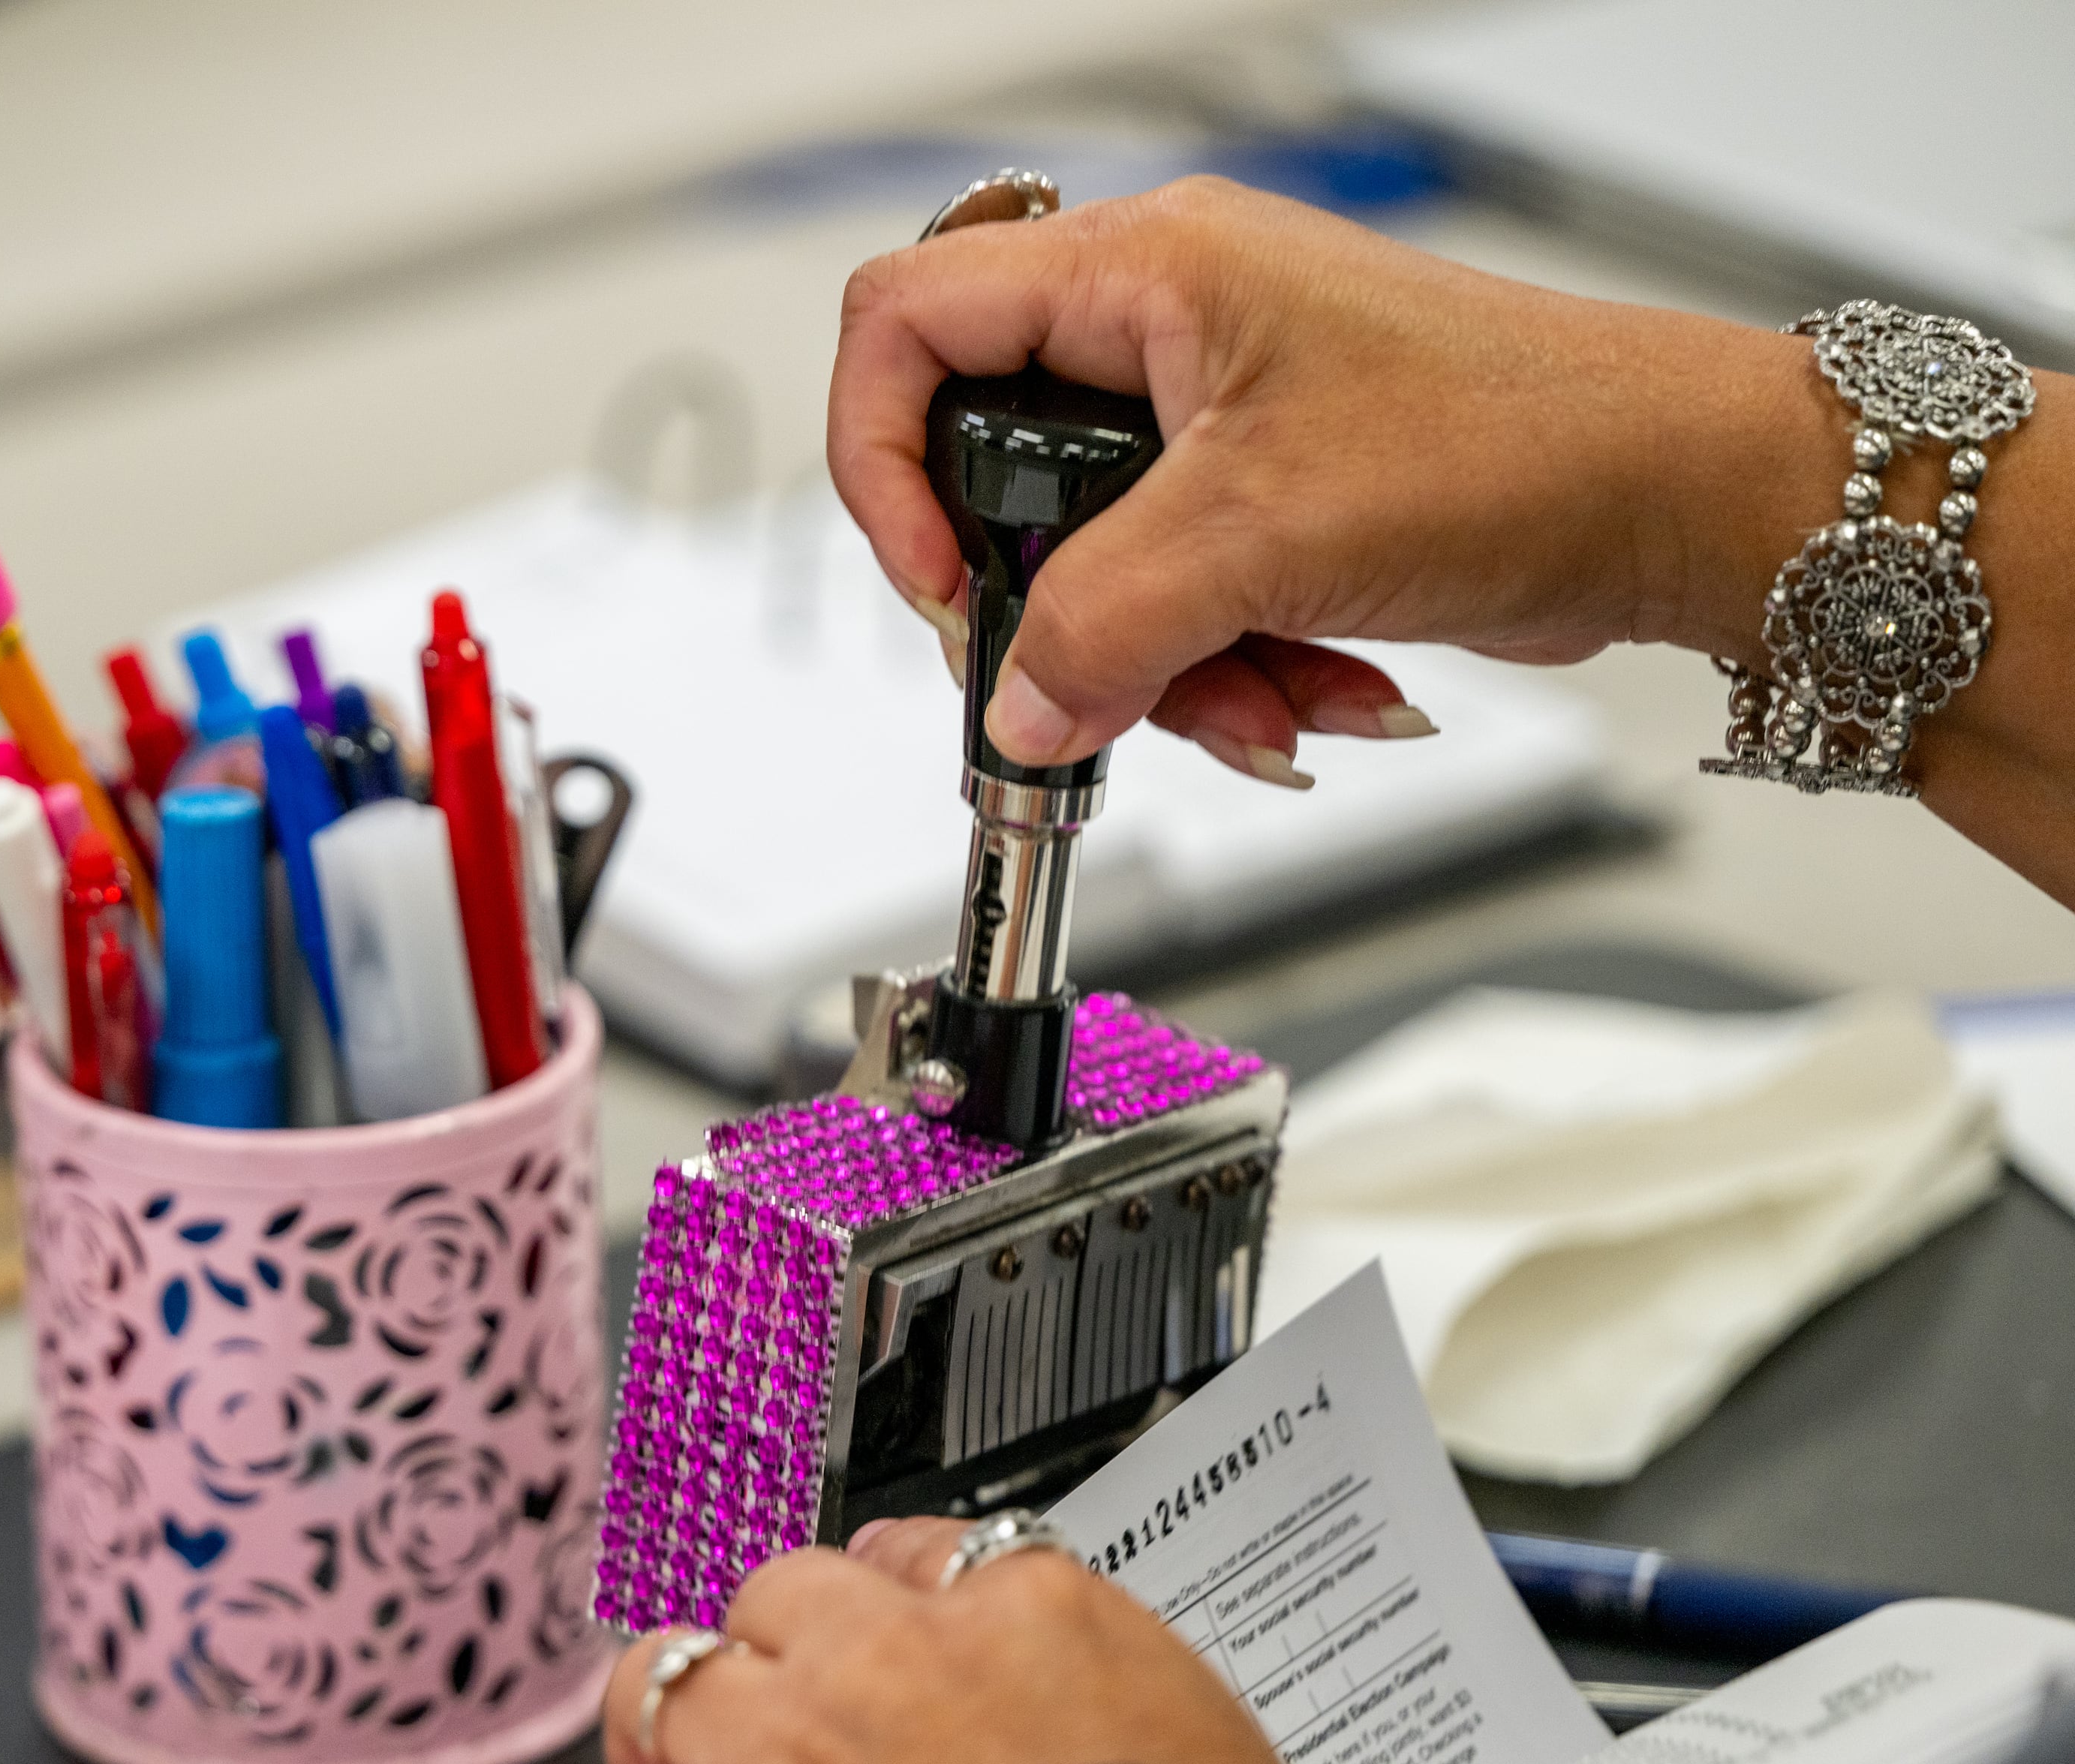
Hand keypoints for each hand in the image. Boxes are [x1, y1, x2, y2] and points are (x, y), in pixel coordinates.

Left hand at [497, 1518, 1306, 1763]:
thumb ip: (1144, 1738)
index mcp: (1027, 1618)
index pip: (921, 1559)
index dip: (885, 1606)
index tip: (882, 1644)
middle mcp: (885, 1661)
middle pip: (779, 1600)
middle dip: (771, 1655)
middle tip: (777, 1727)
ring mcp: (777, 1760)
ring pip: (660, 1681)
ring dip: (657, 1727)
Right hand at [828, 176, 1827, 786]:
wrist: (1669, 498)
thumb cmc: (1520, 439)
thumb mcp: (1262, 538)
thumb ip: (1099, 628)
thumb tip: (1013, 707)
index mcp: (1143, 269)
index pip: (905, 322)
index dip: (882, 458)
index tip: (942, 577)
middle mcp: (1165, 324)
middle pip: (993, 475)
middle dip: (1048, 607)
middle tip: (1078, 676)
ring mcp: (1213, 413)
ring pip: (1086, 568)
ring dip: (1153, 665)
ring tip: (1254, 698)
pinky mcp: (1263, 498)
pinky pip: (1172, 605)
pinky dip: (1222, 669)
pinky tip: (1305, 687)